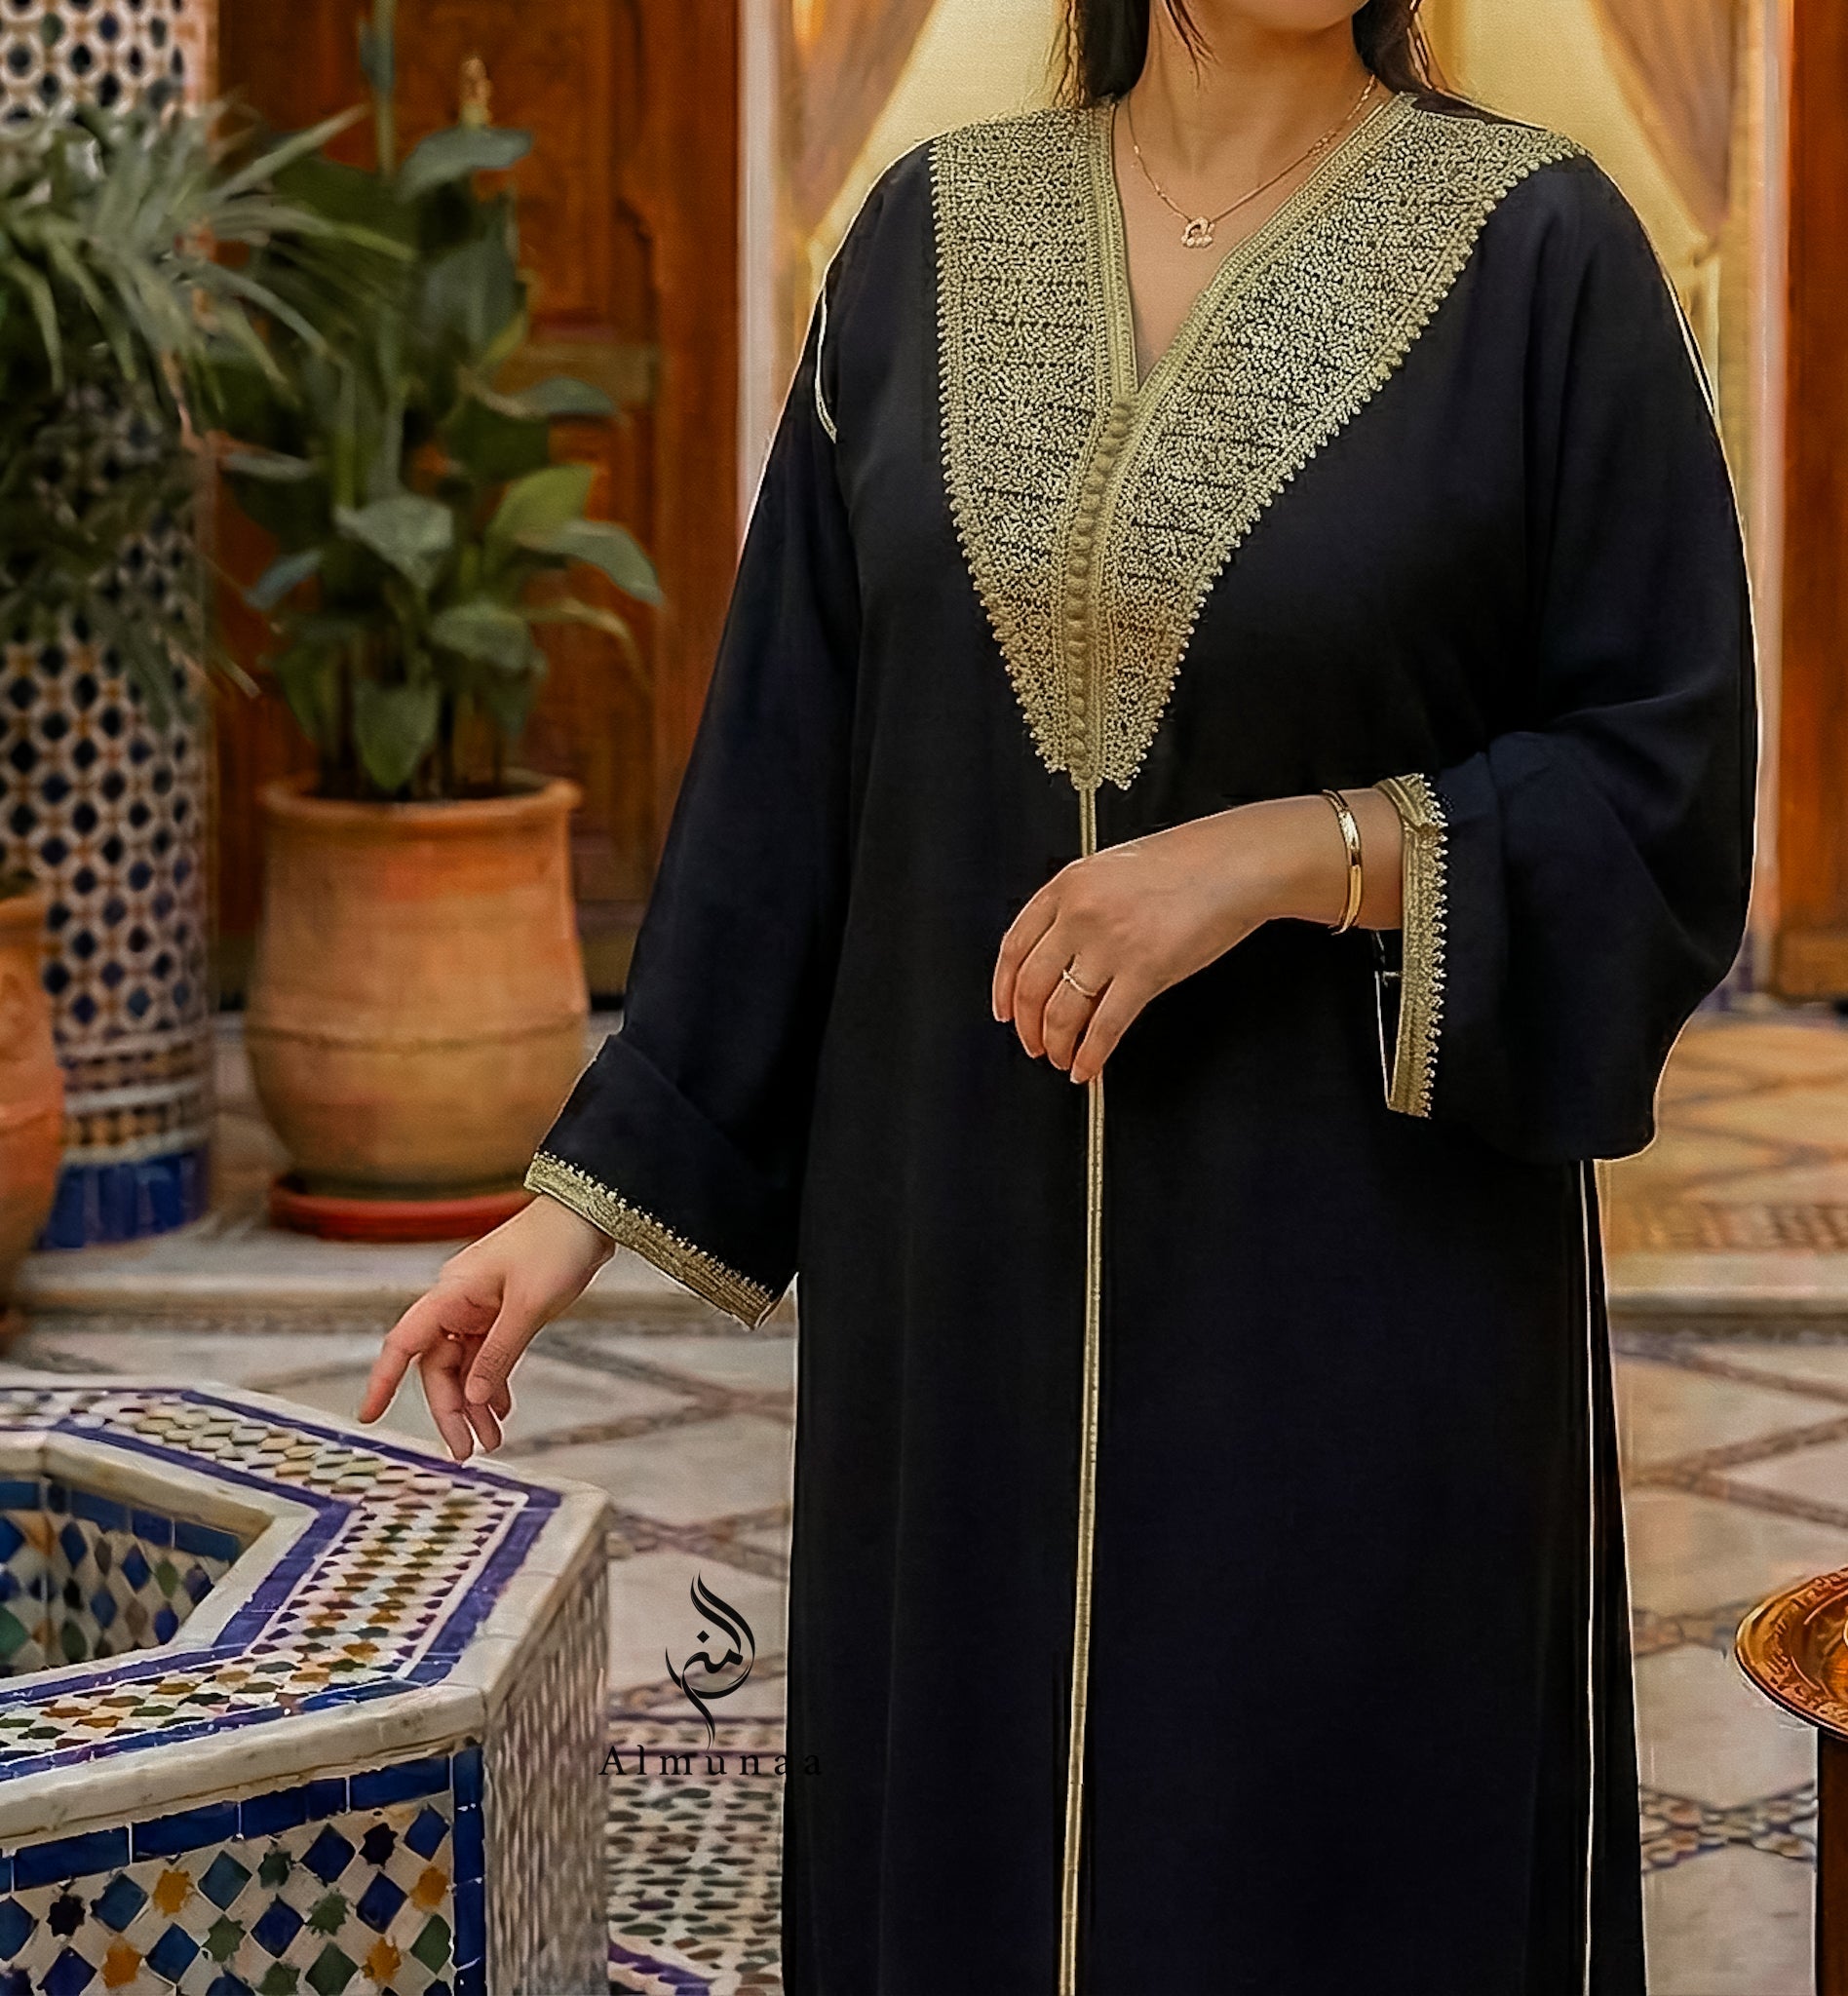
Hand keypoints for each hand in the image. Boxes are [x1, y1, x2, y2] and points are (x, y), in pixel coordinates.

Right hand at [358, 1191, 614, 1461]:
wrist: (588, 1214)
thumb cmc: (556, 1244)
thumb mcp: (529, 1306)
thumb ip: (499, 1353)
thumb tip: (472, 1396)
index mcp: (452, 1293)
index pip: (404, 1343)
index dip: (384, 1380)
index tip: (370, 1415)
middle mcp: (458, 1301)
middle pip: (438, 1366)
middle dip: (450, 1409)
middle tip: (467, 1449)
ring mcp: (480, 1307)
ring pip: (464, 1366)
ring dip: (474, 1403)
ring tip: (491, 1440)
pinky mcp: (502, 1311)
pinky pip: (487, 1356)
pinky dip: (493, 1383)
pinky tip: (502, 1409)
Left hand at [992, 790, 1402, 1084]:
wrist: (1235, 863)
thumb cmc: (1186, 862)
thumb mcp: (1112, 869)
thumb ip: (1079, 905)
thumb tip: (1058, 954)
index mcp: (1067, 885)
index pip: (1014, 946)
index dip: (1002, 988)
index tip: (1004, 1011)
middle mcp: (1080, 914)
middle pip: (1031, 985)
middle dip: (1028, 1026)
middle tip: (1033, 1044)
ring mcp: (1110, 944)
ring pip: (1062, 1012)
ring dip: (1057, 1045)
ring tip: (1061, 1059)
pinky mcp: (1145, 971)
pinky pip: (1105, 1026)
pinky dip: (1090, 1056)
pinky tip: (1088, 1068)